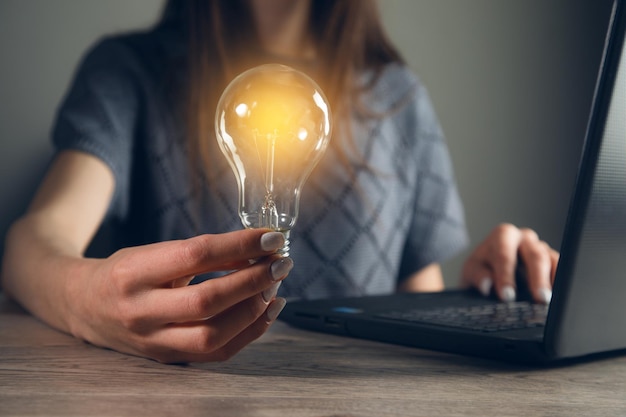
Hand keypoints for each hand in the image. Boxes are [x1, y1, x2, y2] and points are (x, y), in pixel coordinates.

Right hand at [66, 229, 292, 362]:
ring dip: (255, 309)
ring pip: (213, 335)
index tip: (271, 238)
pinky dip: (250, 333)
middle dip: (254, 281)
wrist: (83, 306)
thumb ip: (202, 254)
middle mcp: (140, 311)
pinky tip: (267, 310)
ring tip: (275, 286)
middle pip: (208, 301)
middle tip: (281, 264)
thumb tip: (257, 251)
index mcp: (135, 273)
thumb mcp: (156, 252)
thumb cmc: (127, 272)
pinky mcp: (166, 358)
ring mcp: (152, 341)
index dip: (240, 245)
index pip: (196, 255)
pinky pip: (216, 354)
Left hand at [461, 223, 558, 303]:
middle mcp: (525, 238)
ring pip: (552, 261)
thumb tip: (486, 284)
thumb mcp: (472, 272)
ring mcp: (542, 249)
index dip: (506, 276)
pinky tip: (560, 299)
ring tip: (551, 302)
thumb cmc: (482, 270)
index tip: (507, 296)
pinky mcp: (553, 261)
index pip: (505, 254)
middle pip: (535, 255)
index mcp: (503, 235)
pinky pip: (562, 270)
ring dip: (553, 282)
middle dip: (536, 278)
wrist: (490, 273)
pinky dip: (561, 284)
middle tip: (538, 298)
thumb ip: (477, 276)